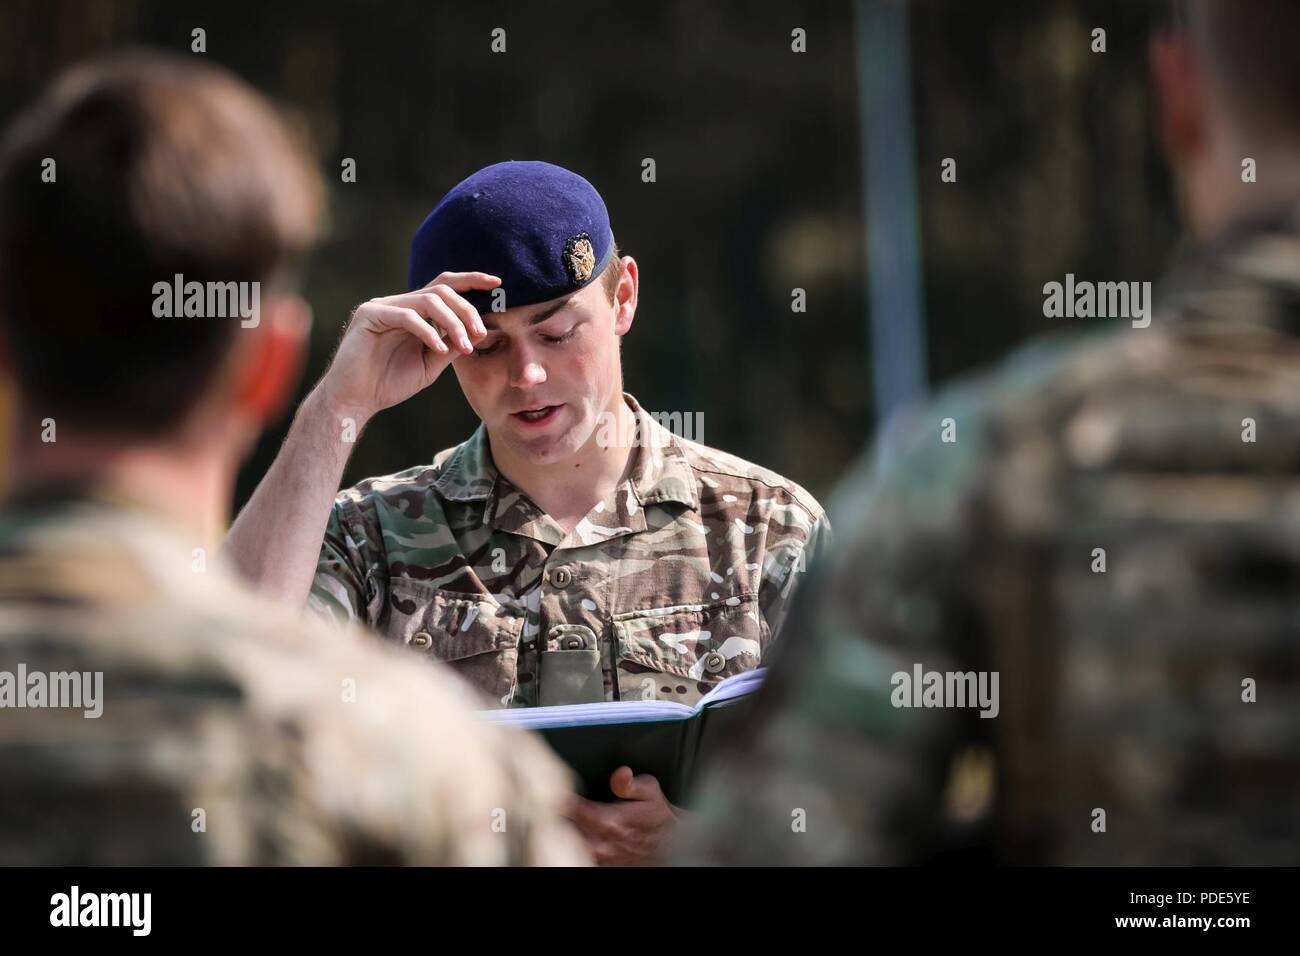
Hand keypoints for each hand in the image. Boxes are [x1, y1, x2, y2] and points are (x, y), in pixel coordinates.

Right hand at [316, 272, 500, 420]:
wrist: (355, 400)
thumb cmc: (389, 383)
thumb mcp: (431, 363)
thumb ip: (451, 345)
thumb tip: (478, 331)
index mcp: (413, 311)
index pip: (445, 286)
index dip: (471, 280)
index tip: (497, 283)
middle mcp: (398, 303)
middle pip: (441, 289)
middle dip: (466, 309)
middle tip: (480, 333)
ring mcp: (382, 306)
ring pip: (428, 300)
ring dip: (453, 322)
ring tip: (464, 345)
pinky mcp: (369, 315)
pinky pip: (407, 316)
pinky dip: (428, 331)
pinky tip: (439, 348)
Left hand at [566, 766, 680, 865]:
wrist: (670, 841)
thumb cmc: (658, 815)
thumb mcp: (650, 791)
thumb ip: (631, 783)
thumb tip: (621, 773)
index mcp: (610, 821)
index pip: (574, 810)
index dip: (565, 800)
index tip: (561, 792)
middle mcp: (604, 844)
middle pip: (569, 830)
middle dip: (566, 818)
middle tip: (563, 806)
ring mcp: (603, 858)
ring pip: (575, 845)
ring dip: (573, 833)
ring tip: (575, 821)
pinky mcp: (605, 865)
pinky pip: (585, 856)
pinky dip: (582, 846)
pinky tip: (586, 835)